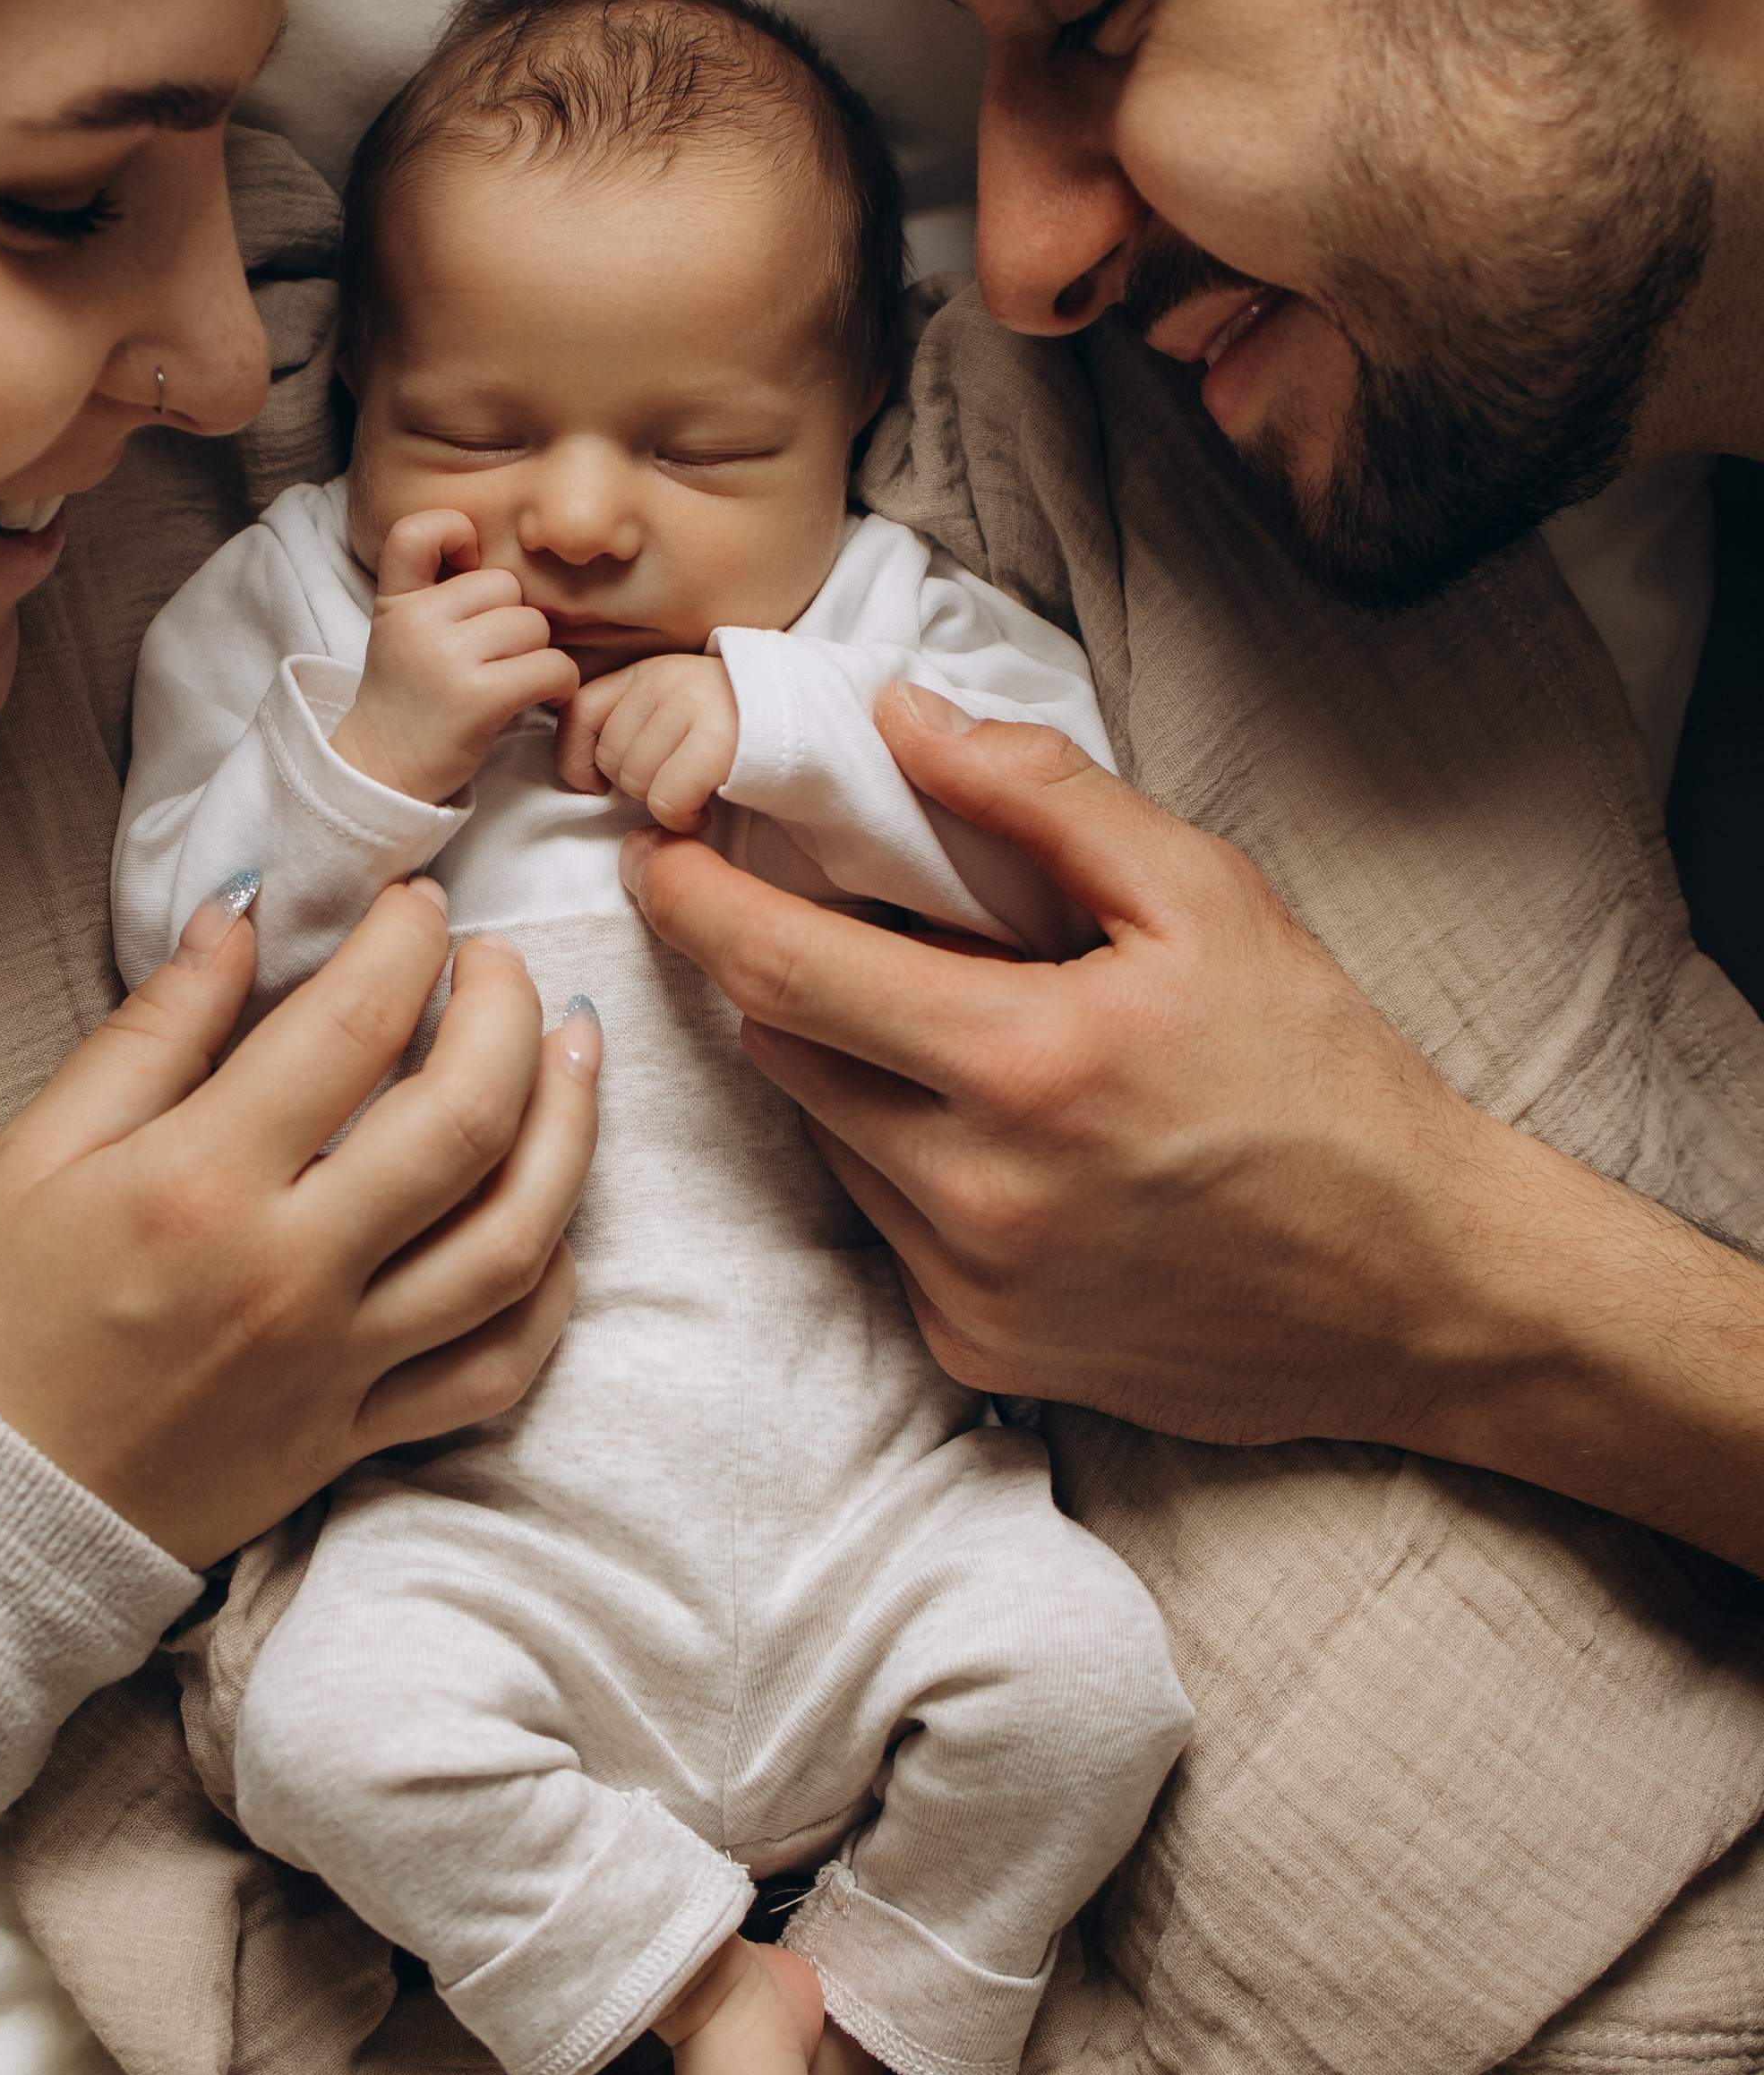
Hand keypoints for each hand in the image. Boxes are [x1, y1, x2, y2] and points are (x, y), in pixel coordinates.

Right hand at [0, 879, 599, 1565]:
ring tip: (575, 1053)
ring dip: (568, 1132)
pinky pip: (497, 1368)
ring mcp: (341, 1362)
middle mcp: (291, 1272)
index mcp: (200, 1184)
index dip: (405, 943)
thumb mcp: (39, 1148)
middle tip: (499, 962)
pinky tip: (550, 1224)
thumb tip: (242, 912)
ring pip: (514, 1242)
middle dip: (509, 1011)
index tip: (417, 906)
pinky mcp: (360, 1434)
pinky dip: (546, 1294)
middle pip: (466, 1120)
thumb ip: (156, 1028)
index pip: (351, 1026)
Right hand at [333, 508, 578, 801]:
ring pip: (532, 625)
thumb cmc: (409, 698)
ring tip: (510, 681)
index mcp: (396, 601)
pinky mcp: (480, 697)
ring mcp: (448, 659)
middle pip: (506, 585)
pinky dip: (560, 683)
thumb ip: (432, 587)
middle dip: (511, 620)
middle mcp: (418, 622)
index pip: (419, 530)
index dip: (454, 532)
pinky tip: (542, 697)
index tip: (465, 566)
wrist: (384, 770)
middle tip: (491, 658)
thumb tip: (493, 553)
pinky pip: (552, 665)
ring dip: (535, 654)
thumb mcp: (399, 630)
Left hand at [556, 651, 738, 830]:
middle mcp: (666, 680)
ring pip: (636, 781)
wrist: (812, 724)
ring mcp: (693, 705)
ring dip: (663, 802)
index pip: (577, 711)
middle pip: (610, 757)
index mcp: (648, 671)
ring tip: (695, 791)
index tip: (598, 783)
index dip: (576, 758)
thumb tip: (582, 776)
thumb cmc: (737, 729)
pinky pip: (667, 800)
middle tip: (676, 780)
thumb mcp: (676, 709)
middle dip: (636, 784)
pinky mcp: (719, 741)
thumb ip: (628, 722)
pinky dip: (682, 818)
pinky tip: (704, 810)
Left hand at [612, 684, 1620, 1453]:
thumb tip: (896, 719)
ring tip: (976, 1039)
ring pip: (831, 1143)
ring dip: (860, 1075)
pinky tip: (1018, 1149)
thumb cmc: (1323, 1078)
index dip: (693, 905)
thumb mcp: (1208, 899)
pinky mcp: (977, 1355)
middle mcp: (976, 1194)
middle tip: (857, 929)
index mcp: (1022, 1065)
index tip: (655, 859)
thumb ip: (1041, 799)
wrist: (1419, 1289)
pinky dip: (914, 1171)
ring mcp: (970, 1290)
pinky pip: (887, 1234)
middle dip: (790, 981)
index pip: (781, 972)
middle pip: (787, 1056)